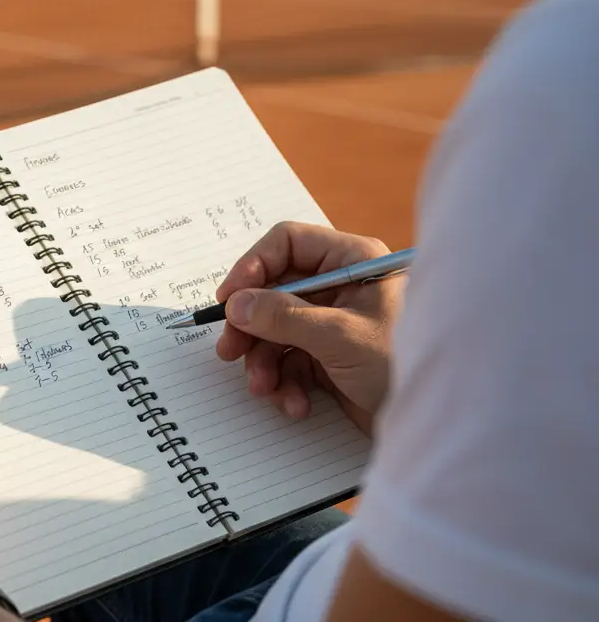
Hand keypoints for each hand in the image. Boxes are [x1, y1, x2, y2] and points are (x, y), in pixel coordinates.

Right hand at [215, 221, 403, 435]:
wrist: (439, 423)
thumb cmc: (404, 367)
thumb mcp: (340, 336)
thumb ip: (283, 316)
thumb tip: (235, 304)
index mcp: (353, 262)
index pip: (287, 244)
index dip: (252, 267)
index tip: (228, 299)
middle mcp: (342, 287)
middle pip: (273, 290)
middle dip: (251, 326)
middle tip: (230, 351)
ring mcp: (334, 324)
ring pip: (275, 330)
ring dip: (264, 362)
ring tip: (265, 388)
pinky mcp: (330, 358)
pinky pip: (289, 361)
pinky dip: (284, 383)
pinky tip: (295, 404)